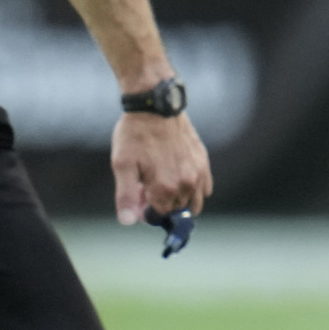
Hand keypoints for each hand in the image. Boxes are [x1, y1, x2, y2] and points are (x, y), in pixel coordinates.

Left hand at [113, 110, 210, 226]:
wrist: (155, 107)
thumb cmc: (135, 135)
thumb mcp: (123, 165)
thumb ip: (126, 196)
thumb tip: (128, 222)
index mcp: (166, 188)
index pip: (159, 215)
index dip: (146, 211)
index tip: (138, 197)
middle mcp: (187, 184)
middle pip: (175, 209)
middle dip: (161, 204)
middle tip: (146, 186)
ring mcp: (198, 173)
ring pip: (192, 202)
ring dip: (178, 199)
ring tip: (163, 183)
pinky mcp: (203, 162)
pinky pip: (205, 188)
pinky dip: (194, 191)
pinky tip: (180, 179)